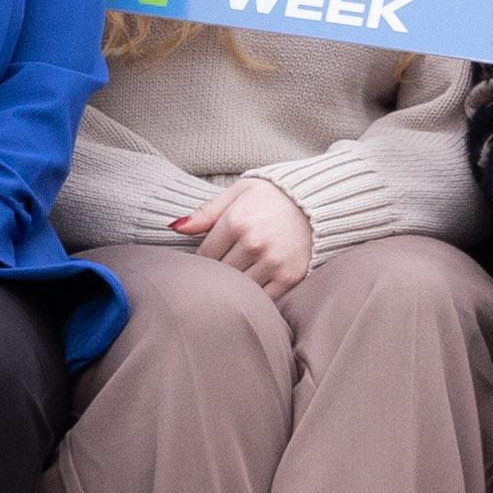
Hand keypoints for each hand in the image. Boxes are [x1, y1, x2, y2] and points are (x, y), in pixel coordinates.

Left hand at [176, 171, 318, 296]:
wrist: (317, 200)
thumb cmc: (272, 196)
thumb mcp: (238, 193)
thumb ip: (205, 212)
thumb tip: (175, 227)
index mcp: (236, 221)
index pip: (204, 256)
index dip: (201, 262)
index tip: (206, 263)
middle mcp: (254, 243)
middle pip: (219, 275)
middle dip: (216, 277)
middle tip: (218, 276)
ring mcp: (273, 262)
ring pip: (239, 289)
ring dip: (234, 289)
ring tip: (234, 284)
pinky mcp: (290, 277)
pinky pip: (262, 299)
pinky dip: (255, 299)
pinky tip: (252, 292)